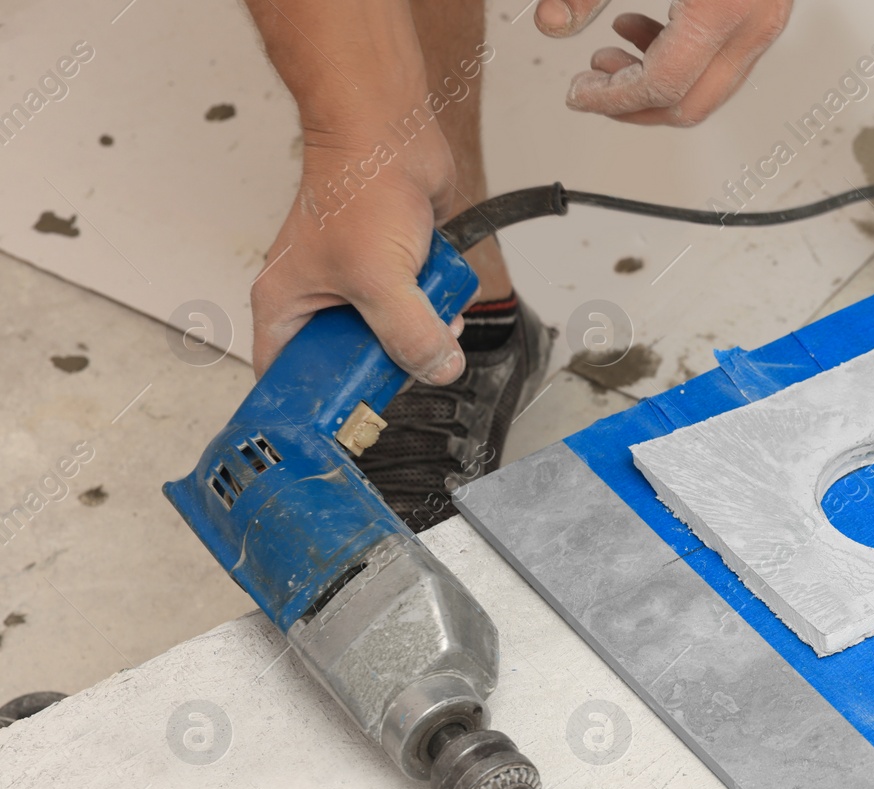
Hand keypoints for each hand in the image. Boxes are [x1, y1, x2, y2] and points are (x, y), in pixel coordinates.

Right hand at [250, 123, 466, 383]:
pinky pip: (419, 309)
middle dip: (389, 365)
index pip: (285, 375)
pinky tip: (443, 291)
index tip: (346, 423)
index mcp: (287, 304)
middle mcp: (319, 297)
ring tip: (433, 316)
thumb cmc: (359, 187)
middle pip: (351, 364)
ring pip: (393, 337)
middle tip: (410, 364)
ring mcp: (360, 285)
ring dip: (422, 334)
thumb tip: (437, 370)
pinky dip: (437, 306)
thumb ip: (409, 336)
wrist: (392, 133)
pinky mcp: (397, 271)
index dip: (313, 404)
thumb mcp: (379, 281)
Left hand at [536, 0, 792, 125]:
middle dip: (633, 107)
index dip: (612, 99)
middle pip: (691, 104)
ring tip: (611, 56)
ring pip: (711, 89)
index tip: (578, 94)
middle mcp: (755, 20)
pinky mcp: (767, 7)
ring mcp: (769, 17)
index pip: (661, 85)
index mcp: (723, 7)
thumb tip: (552, 23)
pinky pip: (725, 59)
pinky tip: (645, 31)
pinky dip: (683, 60)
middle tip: (591, 89)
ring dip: (656, 86)